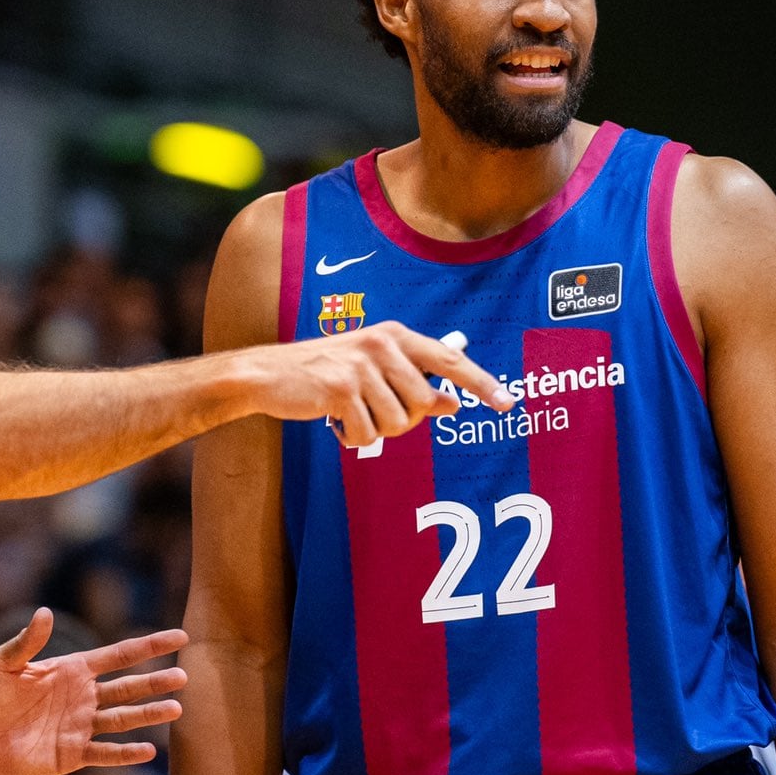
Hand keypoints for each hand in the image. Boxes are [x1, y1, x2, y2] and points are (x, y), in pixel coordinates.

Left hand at [0, 609, 187, 774]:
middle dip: (156, 682)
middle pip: (129, 687)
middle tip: (185, 676)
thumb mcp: (2, 664)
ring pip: (123, 719)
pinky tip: (149, 751)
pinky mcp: (73, 754)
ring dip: (149, 715)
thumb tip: (45, 613)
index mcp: (73, 670)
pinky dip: (126, 754)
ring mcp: (81, 726)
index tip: (179, 637)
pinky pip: (105, 754)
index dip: (149, 646)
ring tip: (176, 709)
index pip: (119, 655)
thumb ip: (26, 642)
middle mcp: (83, 696)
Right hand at [247, 321, 511, 447]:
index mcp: (395, 337)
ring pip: (397, 423)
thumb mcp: (374, 373)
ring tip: (349, 412)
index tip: (506, 401)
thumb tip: (454, 404)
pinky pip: (367, 434)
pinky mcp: (340, 389)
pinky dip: (352, 437)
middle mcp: (382, 345)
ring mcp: (362, 366)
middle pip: (422, 404)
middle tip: (372, 410)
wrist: (270, 374)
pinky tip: (335, 420)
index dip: (479, 382)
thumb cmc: (325, 374)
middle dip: (402, 419)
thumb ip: (414, 385)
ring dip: (373, 429)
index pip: (448, 360)